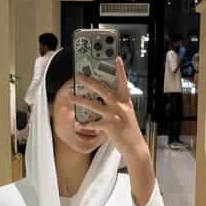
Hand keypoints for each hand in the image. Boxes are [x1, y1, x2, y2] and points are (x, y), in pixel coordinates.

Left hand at [69, 56, 154, 205]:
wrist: (135, 147)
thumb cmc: (129, 131)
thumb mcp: (126, 114)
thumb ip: (118, 105)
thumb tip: (105, 98)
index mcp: (125, 101)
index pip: (123, 82)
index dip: (120, 70)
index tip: (116, 58)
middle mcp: (121, 106)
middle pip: (103, 90)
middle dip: (90, 82)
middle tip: (80, 76)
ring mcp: (116, 116)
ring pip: (94, 105)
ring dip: (81, 101)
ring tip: (71, 97)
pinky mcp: (111, 126)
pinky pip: (94, 124)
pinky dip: (85, 125)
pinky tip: (77, 124)